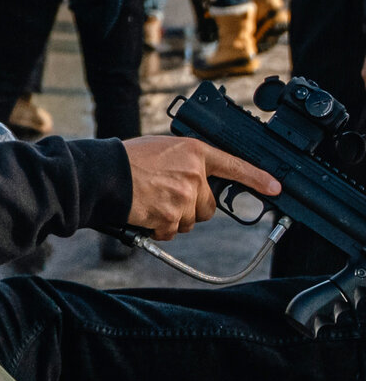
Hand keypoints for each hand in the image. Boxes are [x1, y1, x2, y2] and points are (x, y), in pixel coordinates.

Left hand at [67, 0, 124, 40]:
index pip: (112, 10)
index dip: (107, 23)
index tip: (101, 36)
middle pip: (101, 15)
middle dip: (86, 13)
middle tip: (71, 6)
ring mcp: (109, 0)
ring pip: (96, 15)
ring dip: (83, 12)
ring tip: (71, 5)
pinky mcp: (103, 2)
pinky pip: (93, 11)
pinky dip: (83, 10)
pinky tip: (73, 4)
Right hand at [121, 136, 280, 239]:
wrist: (104, 174)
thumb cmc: (127, 159)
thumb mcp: (162, 148)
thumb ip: (185, 161)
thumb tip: (194, 179)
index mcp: (195, 152)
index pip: (235, 166)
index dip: (258, 178)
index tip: (275, 188)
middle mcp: (195, 175)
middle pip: (207, 206)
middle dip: (191, 208)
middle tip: (167, 199)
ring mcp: (184, 198)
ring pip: (189, 221)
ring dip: (172, 219)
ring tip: (150, 203)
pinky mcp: (170, 217)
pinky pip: (170, 232)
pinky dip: (157, 229)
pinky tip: (144, 215)